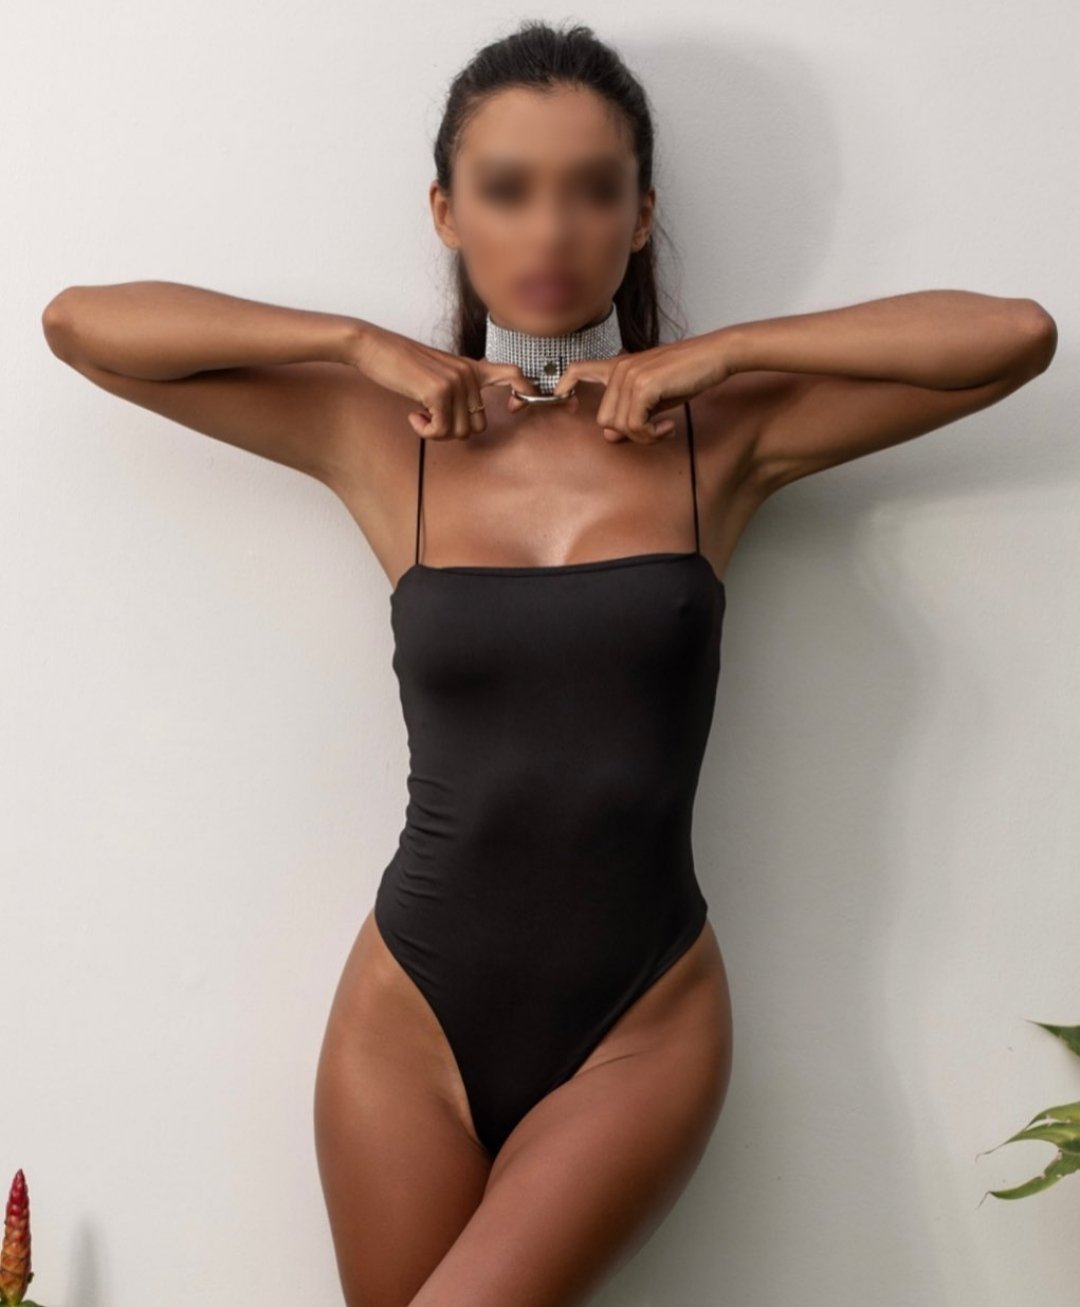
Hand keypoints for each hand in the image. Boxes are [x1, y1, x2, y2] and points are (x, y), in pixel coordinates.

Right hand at [350, 324, 540, 438]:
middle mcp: (469, 374)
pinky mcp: (439, 391)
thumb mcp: (440, 372)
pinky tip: (413, 416)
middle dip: (453, 431)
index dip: (526, 394)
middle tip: (432, 420)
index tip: (514, 409)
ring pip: (460, 432)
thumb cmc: (403, 364)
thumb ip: (460, 389)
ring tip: (420, 415)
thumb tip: (471, 420)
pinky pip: (441, 430)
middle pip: (477, 426)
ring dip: (437, 433)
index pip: (515, 375)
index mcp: (472, 368)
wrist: (374, 348)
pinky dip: (426, 431)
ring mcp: (456, 382)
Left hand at [550, 333, 733, 442]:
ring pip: (618, 426)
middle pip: (604, 419)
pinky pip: (634, 426)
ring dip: (643, 436)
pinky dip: (651, 435)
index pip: (576, 370)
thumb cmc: (687, 375)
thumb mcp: (653, 399)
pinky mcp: (643, 386)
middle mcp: (619, 369)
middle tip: (654, 430)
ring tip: (663, 428)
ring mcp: (629, 376)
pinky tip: (668, 427)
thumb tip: (609, 436)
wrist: (714, 356)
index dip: (564, 389)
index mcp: (618, 367)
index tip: (570, 406)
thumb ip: (629, 415)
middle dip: (629, 433)